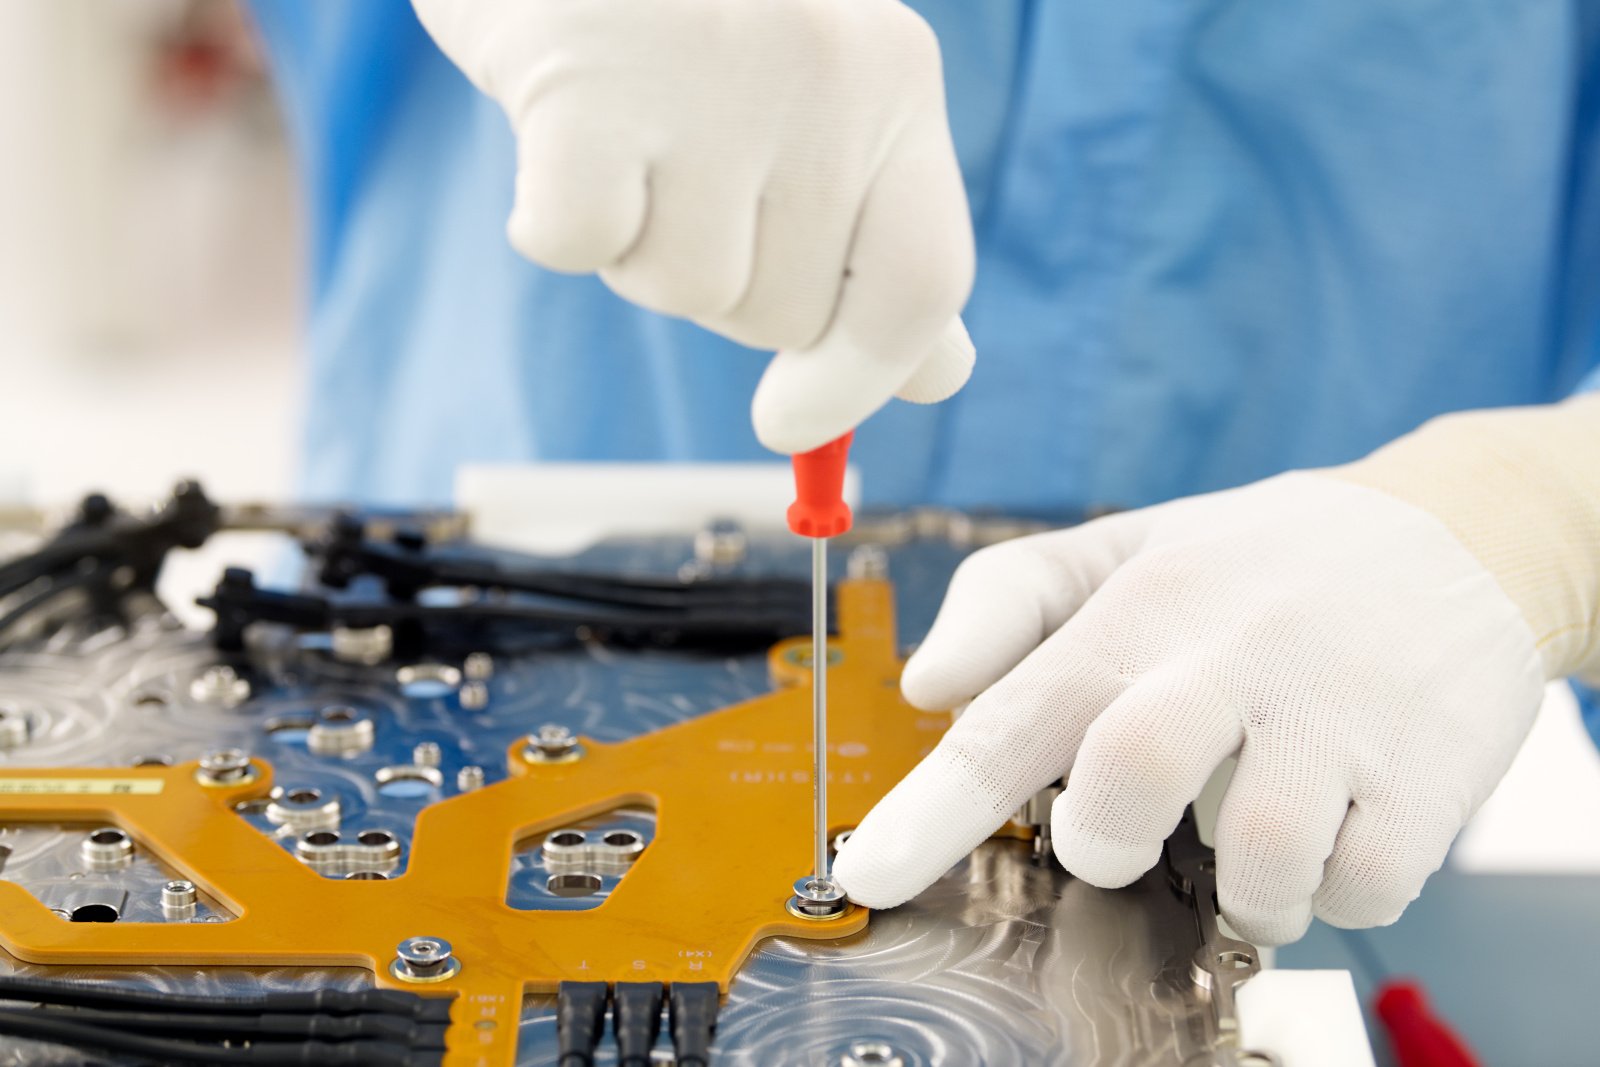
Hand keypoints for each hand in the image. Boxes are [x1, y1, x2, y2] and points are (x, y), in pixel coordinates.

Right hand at [412, 0, 975, 452]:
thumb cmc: (689, 16)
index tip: (791, 424)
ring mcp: (715, 75)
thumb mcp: (816, 103)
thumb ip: (876, 237)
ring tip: (622, 131)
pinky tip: (555, 135)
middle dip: (717, 281)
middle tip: (671, 168)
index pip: (921, 284)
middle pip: (780, 310)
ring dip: (635, 246)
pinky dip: (552, 218)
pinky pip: (577, 245)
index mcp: (895, 84)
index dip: (865, 379)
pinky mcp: (590, 83)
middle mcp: (829, 75)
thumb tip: (940, 374)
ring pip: (682, 288)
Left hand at [833, 470, 1548, 943]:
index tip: (870, 875)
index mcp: (1141, 607)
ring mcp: (1337, 711)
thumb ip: (1013, 600)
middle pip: (1127, 782)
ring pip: (1259, 865)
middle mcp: (1231, 654)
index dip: (933, 807)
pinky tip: (1338, 825)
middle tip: (1124, 833)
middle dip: (1105, 841)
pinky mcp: (1432, 765)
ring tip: (1258, 832)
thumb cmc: (1263, 562)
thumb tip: (927, 682)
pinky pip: (1360, 887)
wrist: (1463, 533)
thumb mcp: (1132, 545)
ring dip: (1244, 884)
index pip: (1015, 715)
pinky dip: (1336, 887)